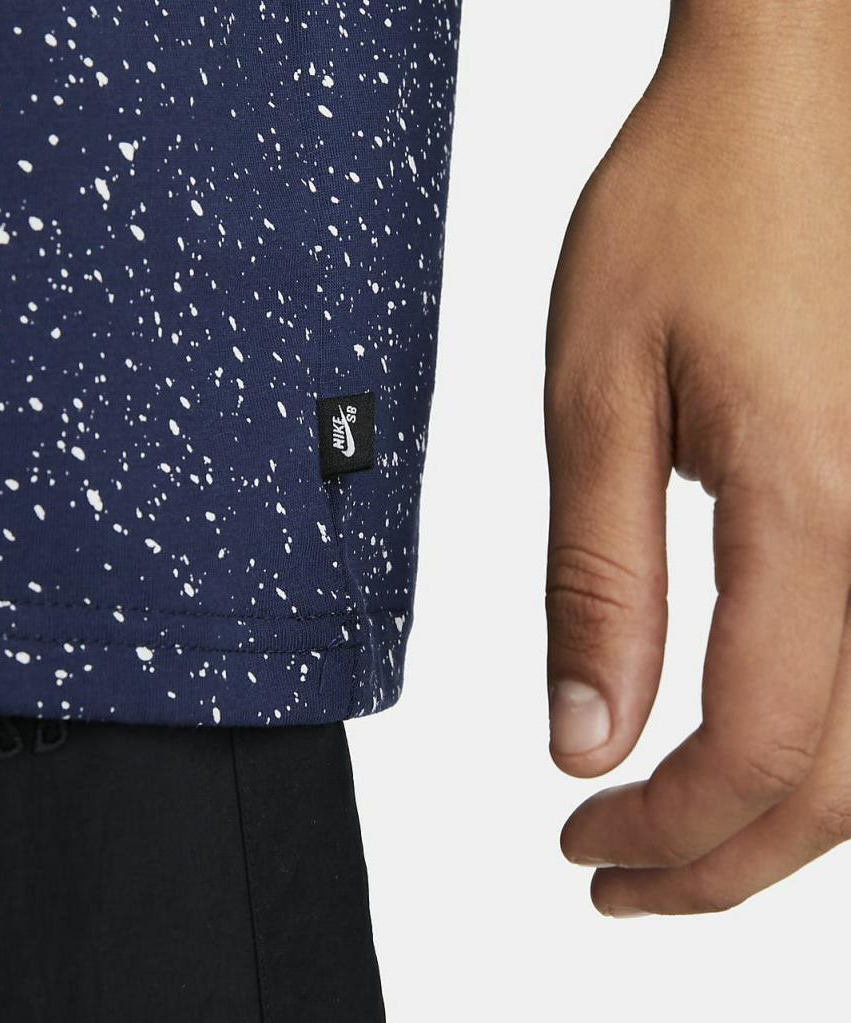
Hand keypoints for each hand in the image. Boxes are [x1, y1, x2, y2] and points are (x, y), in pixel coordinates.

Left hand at [545, 1, 850, 915]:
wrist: (792, 96)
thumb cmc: (692, 210)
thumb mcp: (595, 394)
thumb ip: (597, 578)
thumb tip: (585, 733)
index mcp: (814, 506)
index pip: (759, 750)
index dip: (665, 830)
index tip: (579, 841)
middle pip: (843, 785)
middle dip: (721, 861)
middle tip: (616, 876)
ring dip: (781, 823)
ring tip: (674, 839)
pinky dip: (828, 748)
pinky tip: (760, 749)